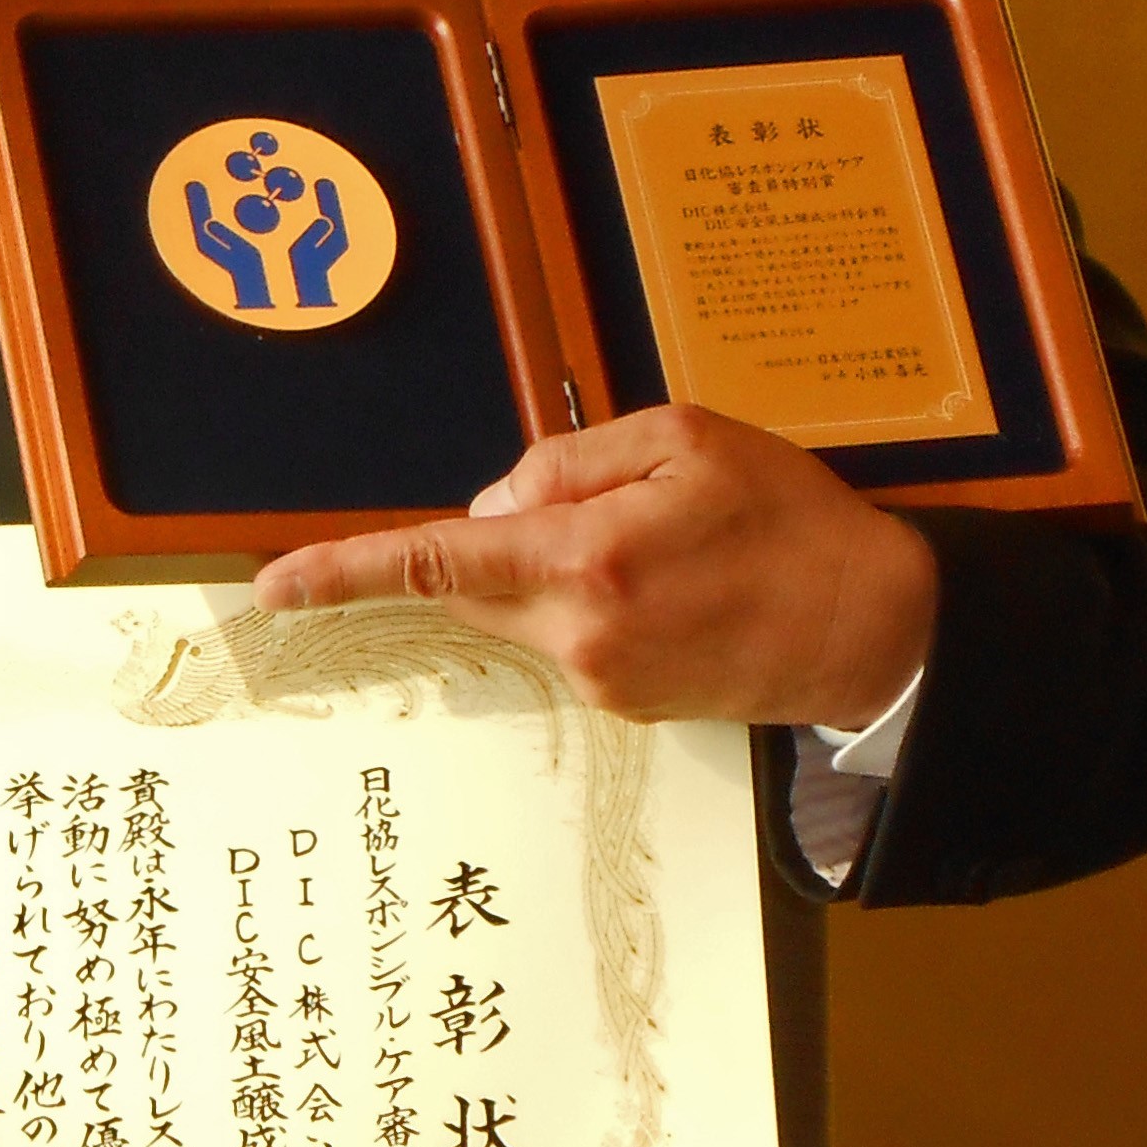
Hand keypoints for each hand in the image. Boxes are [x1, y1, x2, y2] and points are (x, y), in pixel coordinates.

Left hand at [251, 403, 935, 728]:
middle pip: (475, 579)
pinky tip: (675, 588)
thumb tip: (489, 505)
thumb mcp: (685, 439)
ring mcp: (599, 681)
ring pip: (522, 607)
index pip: (435, 561)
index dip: (344, 573)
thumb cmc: (790, 521)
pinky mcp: (622, 707)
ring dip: (558, 568)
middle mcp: (578, 634)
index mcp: (586, 560)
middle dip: (501, 538)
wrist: (876, 631)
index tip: (271, 590)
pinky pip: (568, 637)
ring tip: (667, 548)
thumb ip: (568, 461)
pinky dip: (593, 601)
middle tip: (609, 510)